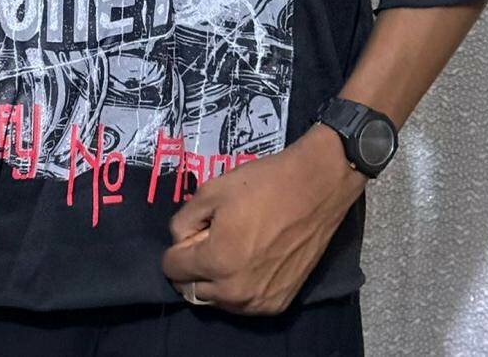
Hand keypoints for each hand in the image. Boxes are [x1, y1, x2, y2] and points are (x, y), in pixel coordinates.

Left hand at [161, 123, 366, 314]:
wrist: (316, 189)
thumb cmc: (263, 185)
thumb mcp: (211, 191)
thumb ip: (183, 221)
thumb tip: (180, 241)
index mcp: (217, 261)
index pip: (171, 268)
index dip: (178, 245)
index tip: (196, 229)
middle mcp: (236, 291)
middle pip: (191, 289)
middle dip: (192, 266)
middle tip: (211, 237)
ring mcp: (259, 301)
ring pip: (217, 300)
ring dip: (214, 280)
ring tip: (232, 247)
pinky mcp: (279, 303)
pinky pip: (243, 303)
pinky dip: (237, 286)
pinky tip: (251, 259)